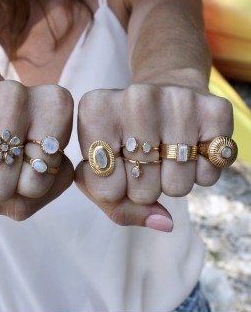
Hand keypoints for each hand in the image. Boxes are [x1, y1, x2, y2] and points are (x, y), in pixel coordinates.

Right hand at [0, 80, 73, 219]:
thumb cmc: (21, 142)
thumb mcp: (47, 171)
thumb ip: (30, 200)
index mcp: (55, 104)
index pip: (39, 181)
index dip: (34, 183)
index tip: (31, 160)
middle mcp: (14, 96)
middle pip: (0, 190)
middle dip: (0, 190)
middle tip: (2, 166)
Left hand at [75, 83, 232, 230]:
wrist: (166, 90)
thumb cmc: (125, 136)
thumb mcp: (103, 169)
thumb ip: (117, 206)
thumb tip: (163, 222)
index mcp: (96, 109)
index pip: (106, 189)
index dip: (115, 190)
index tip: (117, 168)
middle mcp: (136, 97)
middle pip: (142, 190)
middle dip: (144, 188)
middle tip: (145, 160)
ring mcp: (178, 100)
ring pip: (177, 186)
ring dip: (172, 181)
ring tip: (166, 153)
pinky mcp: (215, 110)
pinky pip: (208, 175)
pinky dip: (200, 173)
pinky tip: (190, 148)